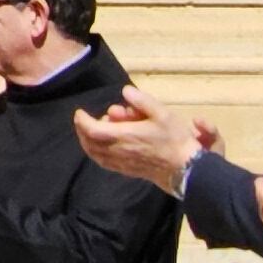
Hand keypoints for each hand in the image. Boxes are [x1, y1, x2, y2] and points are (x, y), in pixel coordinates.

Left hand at [73, 94, 212, 193]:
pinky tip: (100, 146)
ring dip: (87, 142)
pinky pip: (103, 162)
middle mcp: (119, 151)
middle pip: (89, 143)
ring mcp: (121, 163)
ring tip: (91, 130)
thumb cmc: (174, 139)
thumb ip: (142, 100)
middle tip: (83, 119)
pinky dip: (95, 153)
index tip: (79, 112)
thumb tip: (125, 91)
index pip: (94, 130)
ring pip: (95, 155)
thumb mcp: (162, 113)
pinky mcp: (125, 170)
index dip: (82, 121)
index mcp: (125, 136)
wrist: (183, 167)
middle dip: (82, 131)